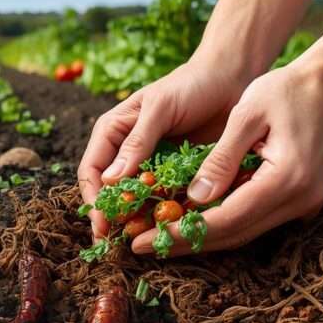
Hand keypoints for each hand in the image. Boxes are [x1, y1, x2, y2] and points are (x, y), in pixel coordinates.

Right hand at [77, 57, 250, 239]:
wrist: (230, 78)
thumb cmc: (190, 85)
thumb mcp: (160, 108)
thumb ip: (137, 142)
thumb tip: (111, 180)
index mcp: (112, 133)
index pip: (92, 172)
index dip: (94, 201)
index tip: (103, 226)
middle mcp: (126, 153)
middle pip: (110, 193)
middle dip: (113, 219)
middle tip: (121, 244)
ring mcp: (151, 167)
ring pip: (137, 202)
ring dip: (139, 222)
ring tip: (145, 242)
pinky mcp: (176, 176)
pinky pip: (166, 201)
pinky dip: (166, 216)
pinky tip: (171, 230)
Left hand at [131, 59, 322, 255]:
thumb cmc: (285, 89)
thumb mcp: (246, 116)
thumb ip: (220, 159)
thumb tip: (194, 199)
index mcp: (287, 179)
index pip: (225, 219)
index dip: (181, 233)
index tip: (142, 240)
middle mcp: (300, 201)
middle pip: (234, 234)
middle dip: (186, 242)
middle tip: (141, 246)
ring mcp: (304, 204)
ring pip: (244, 232)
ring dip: (202, 237)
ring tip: (157, 238)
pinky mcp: (301, 200)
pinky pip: (255, 219)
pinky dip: (222, 223)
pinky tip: (190, 221)